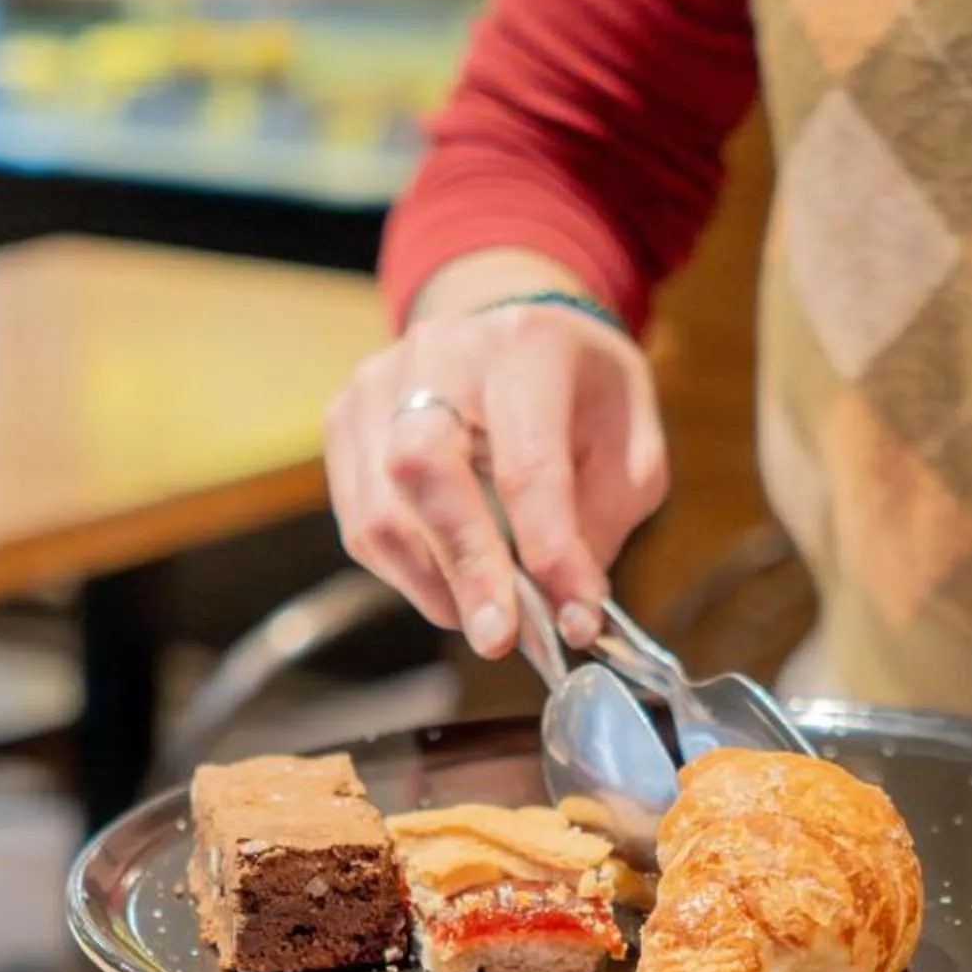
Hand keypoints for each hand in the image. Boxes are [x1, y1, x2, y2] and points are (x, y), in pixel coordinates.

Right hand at [324, 295, 665, 658]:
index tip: (574, 619)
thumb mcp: (628, 441)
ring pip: (381, 511)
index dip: (548, 548)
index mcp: (525, 346)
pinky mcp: (343, 422)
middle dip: (466, 569)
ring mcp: (377, 385)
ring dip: (436, 585)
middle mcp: (438, 353)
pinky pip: (361, 523)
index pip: (526, 459)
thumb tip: (566, 608)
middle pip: (424, 470)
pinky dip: (407, 573)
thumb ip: (604, 519)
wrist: (514, 332)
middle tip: (500, 639)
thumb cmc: (579, 395)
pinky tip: (451, 584)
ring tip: (487, 619)